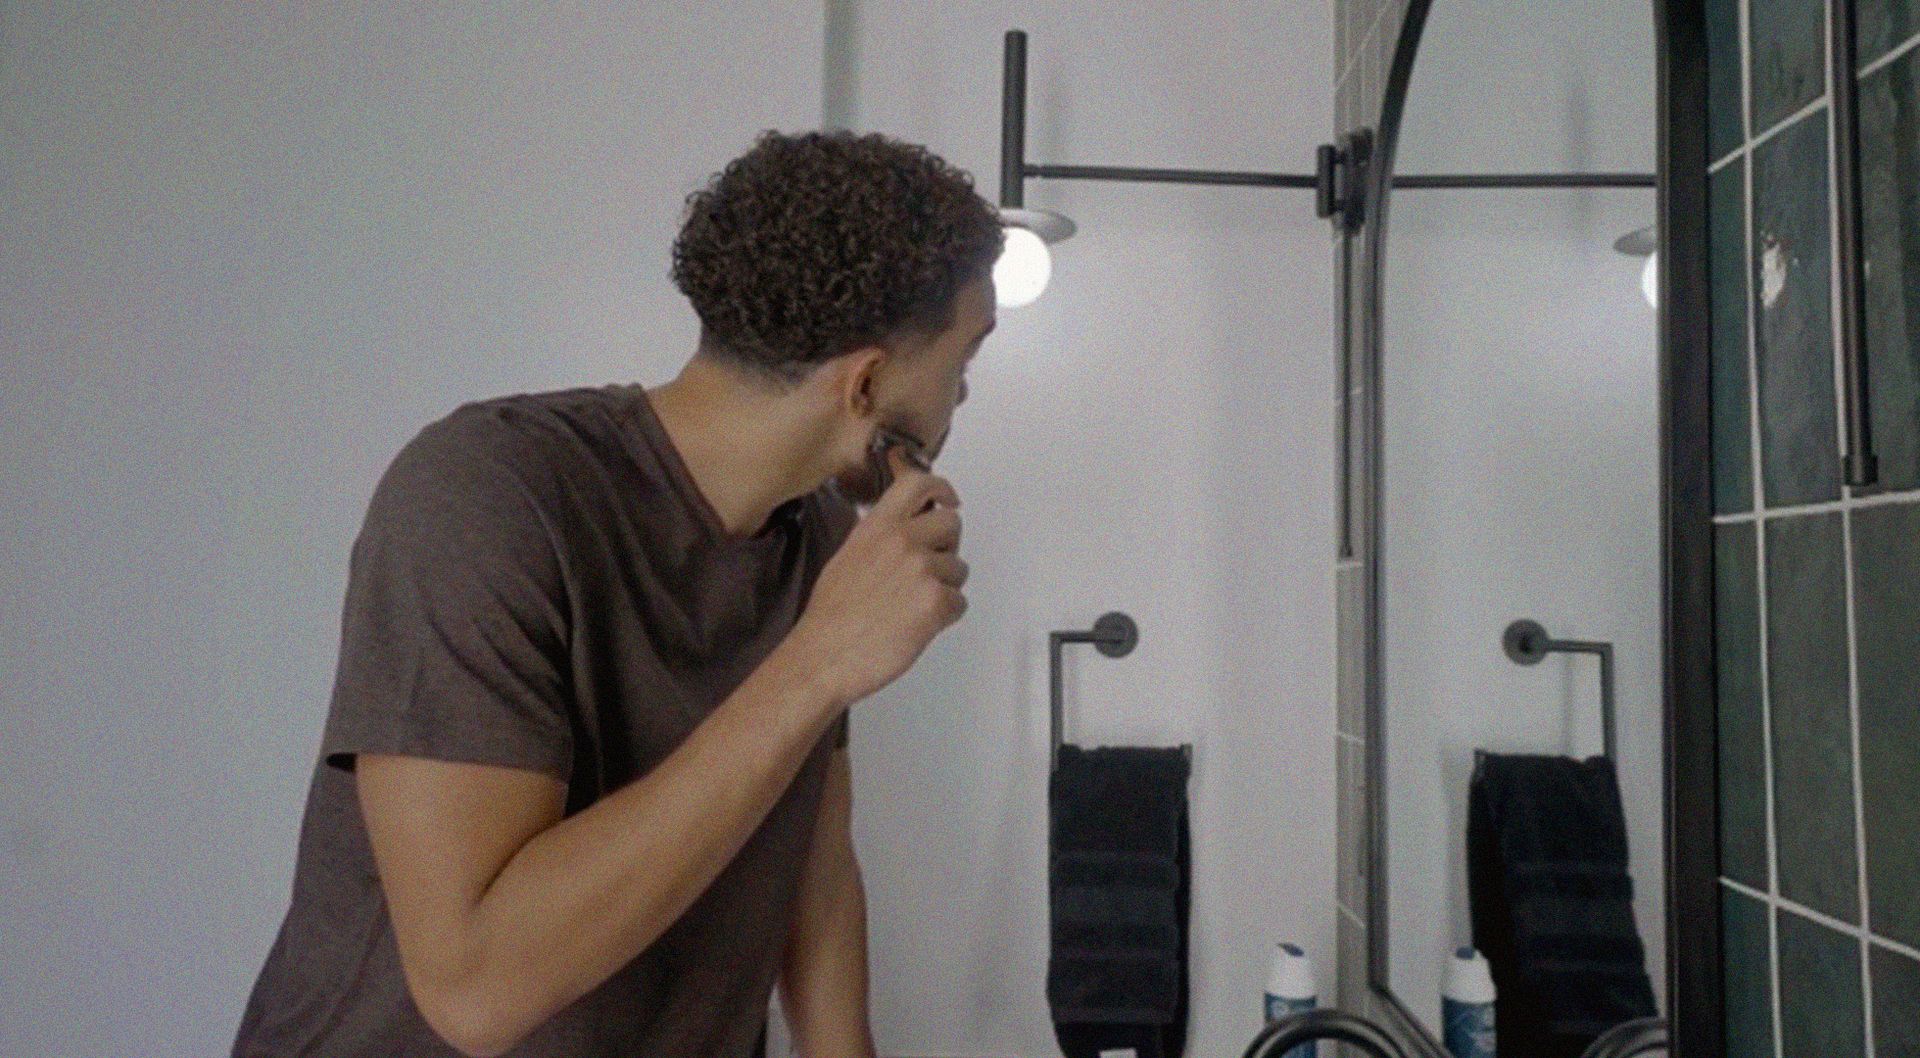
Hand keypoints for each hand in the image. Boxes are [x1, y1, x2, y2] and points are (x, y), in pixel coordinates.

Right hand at [784, 445, 968, 705]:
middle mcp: (902, 541)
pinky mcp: (935, 602)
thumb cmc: (831, 618)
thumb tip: (905, 529)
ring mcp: (921, 570)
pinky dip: (945, 616)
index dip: (940, 488)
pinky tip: (916, 624)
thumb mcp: (847, 556)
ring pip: (959, 568)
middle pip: (952, 524)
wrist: (823, 657)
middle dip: (946, 547)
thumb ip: (880, 536)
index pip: (918, 484)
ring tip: (911, 606)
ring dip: (944, 587)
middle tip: (925, 571)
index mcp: (877, 527)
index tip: (947, 497)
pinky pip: (960, 602)